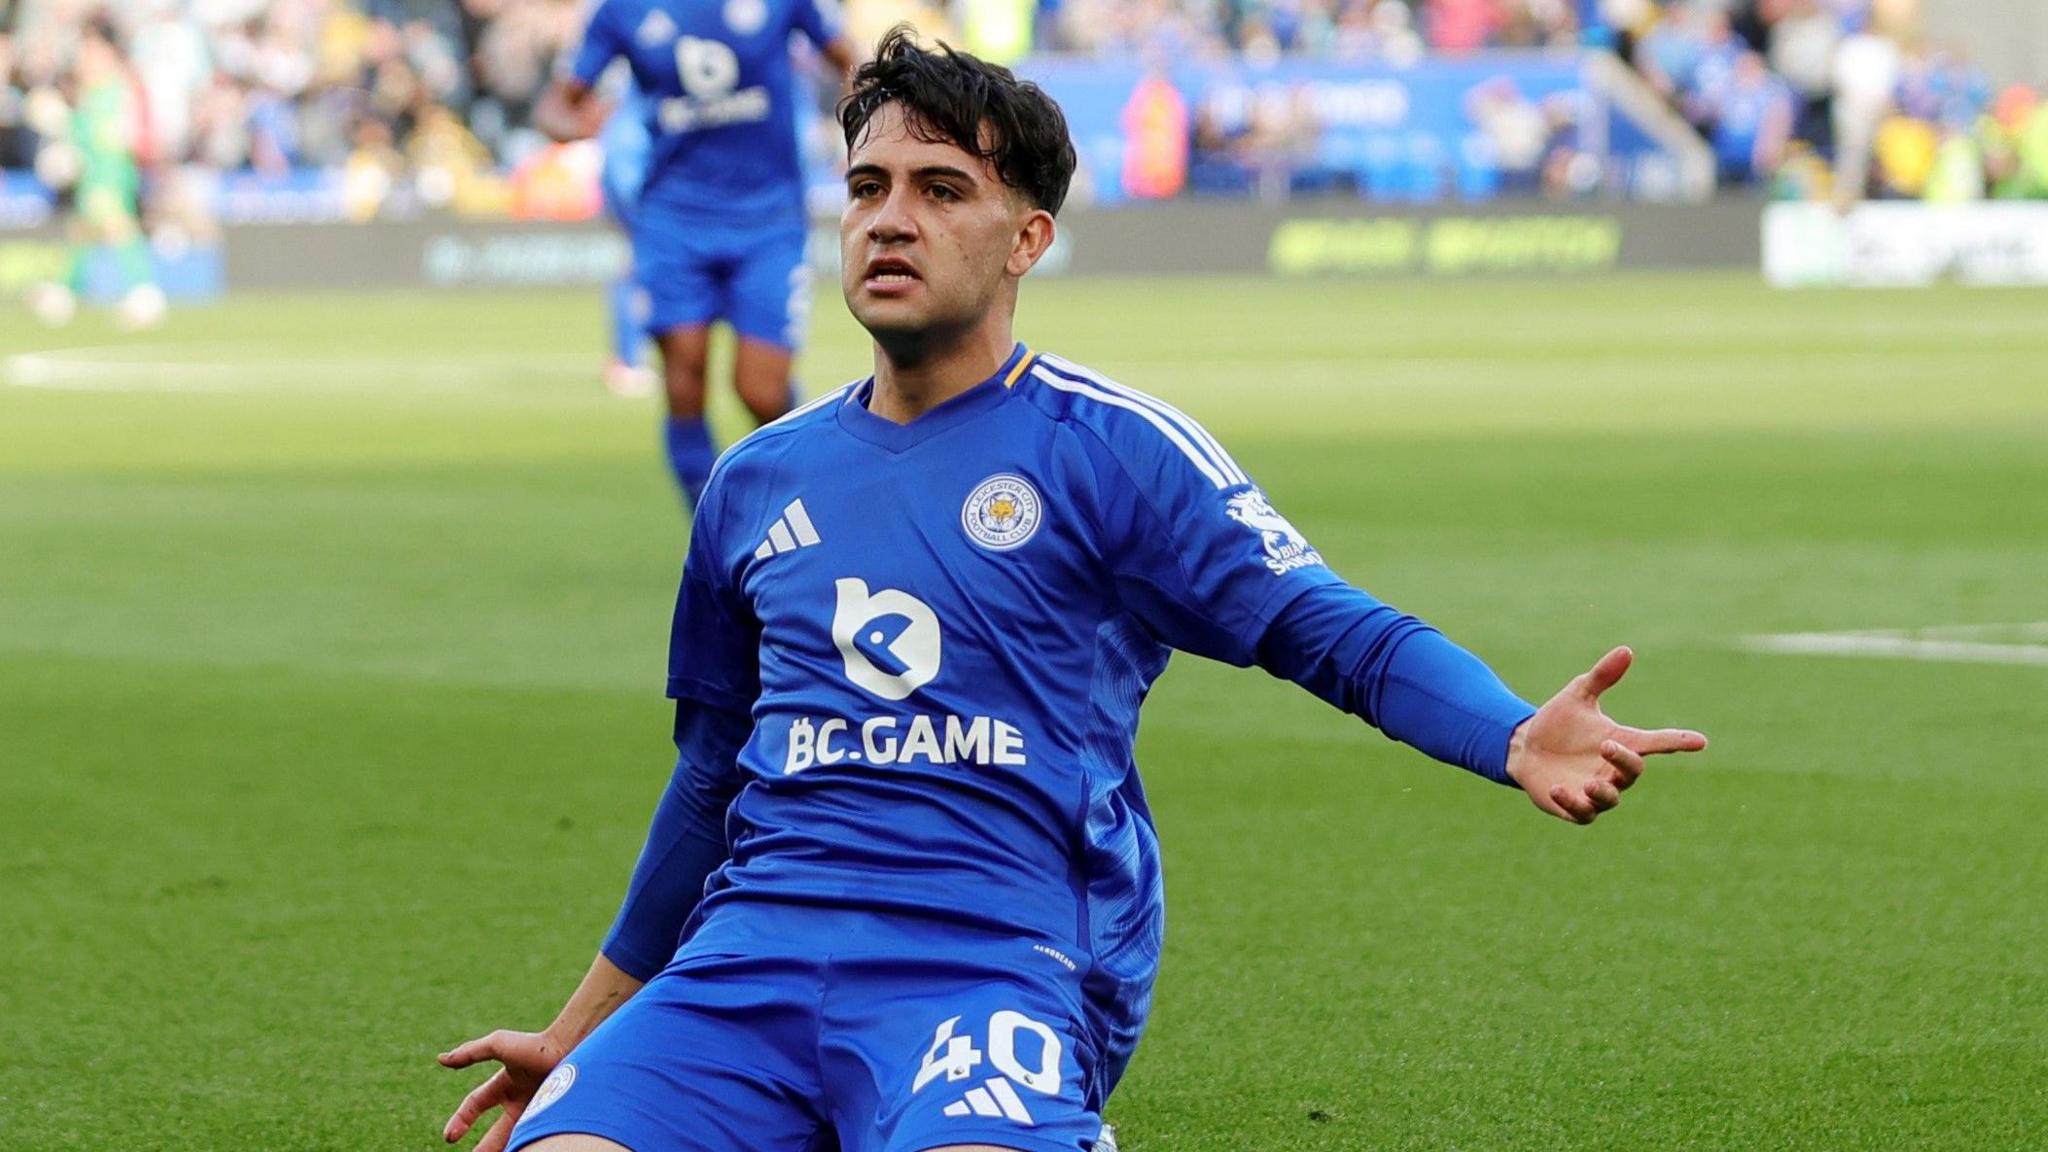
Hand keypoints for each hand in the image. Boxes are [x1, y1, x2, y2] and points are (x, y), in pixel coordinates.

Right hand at [438, 1029, 568, 1151]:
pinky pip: (536, 1136)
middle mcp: (520, 1099)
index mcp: (504, 1084)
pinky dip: (529, 1144)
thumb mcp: (498, 1045)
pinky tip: (525, 1150)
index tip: (449, 1137)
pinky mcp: (551, 1116)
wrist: (572, 1047)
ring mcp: (537, 1108)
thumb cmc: (534, 1044)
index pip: (475, 1104)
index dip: (460, 1119)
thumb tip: (441, 1059)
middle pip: (496, 1131)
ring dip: (503, 1149)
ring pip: (516, 1137)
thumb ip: (471, 1052)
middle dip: (484, 1148)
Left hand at [1505, 646, 1706, 824]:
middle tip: (1606, 746)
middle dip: (1624, 760)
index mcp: (1622, 743)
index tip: (1700, 741)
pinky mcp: (1574, 807)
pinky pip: (1581, 813)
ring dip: (1603, 792)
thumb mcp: (1579, 695)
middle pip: (1633, 770)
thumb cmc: (1558, 722)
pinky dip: (1572, 803)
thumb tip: (1626, 650)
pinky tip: (1557, 789)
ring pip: (1611, 799)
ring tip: (1591, 782)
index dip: (1678, 741)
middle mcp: (1613, 770)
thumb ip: (1602, 676)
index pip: (1657, 742)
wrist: (1525, 747)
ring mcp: (1595, 791)